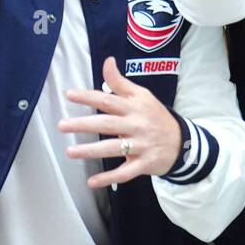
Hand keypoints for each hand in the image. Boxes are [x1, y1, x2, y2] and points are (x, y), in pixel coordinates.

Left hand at [58, 57, 181, 187]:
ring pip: (113, 149)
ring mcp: (141, 146)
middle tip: (62, 125)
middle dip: (84, 124)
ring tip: (70, 151)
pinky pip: (125, 173)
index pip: (109, 100)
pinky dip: (109, 178)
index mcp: (135, 107)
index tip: (69, 95)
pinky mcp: (144, 164)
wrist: (182, 142)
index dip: (89, 97)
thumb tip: (107, 61)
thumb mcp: (142, 95)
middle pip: (107, 124)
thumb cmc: (155, 116)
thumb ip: (121, 82)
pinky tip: (91, 183)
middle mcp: (137, 125)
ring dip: (91, 151)